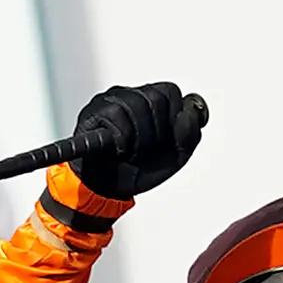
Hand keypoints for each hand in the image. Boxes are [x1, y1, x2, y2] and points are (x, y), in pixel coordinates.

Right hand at [69, 83, 206, 199]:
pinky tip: (119, 151)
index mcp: (150, 100)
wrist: (107, 191)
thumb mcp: (175, 156)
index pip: (171, 92)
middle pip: (156, 98)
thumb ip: (190, 134)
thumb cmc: (138, 169)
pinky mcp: (93, 112)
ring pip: (137, 105)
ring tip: (131, 153)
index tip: (164, 141)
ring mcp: (109, 100)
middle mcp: (129, 95)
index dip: (173, 119)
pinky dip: (124, 142)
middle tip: (145, 151)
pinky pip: (117, 118)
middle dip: (157, 133)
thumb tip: (188, 113)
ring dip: (140, 140)